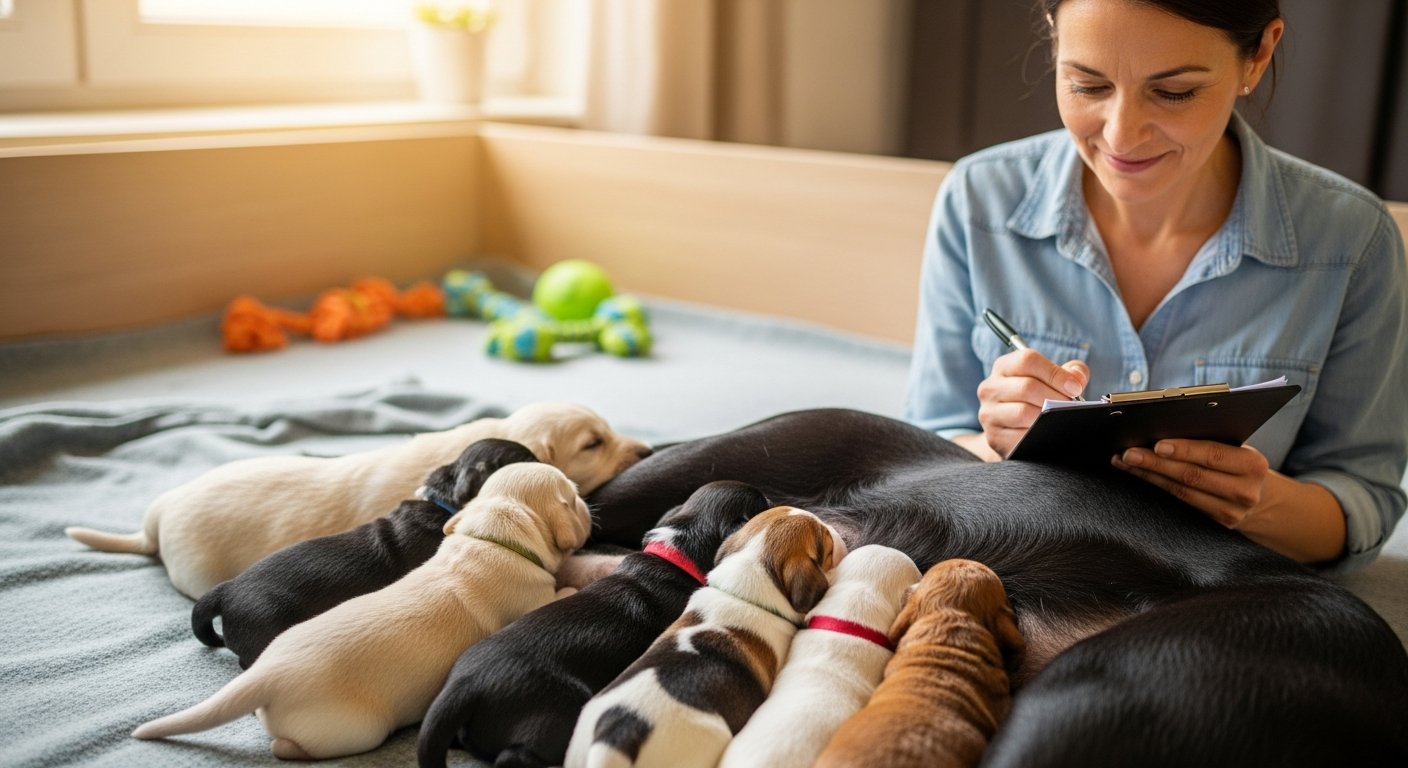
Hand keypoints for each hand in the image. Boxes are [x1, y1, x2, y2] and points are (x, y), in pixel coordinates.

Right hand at [976, 349, 1089, 456]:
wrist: (1014, 431)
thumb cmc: (1036, 400)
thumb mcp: (1050, 380)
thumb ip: (1070, 371)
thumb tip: (1077, 376)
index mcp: (1004, 367)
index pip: (1028, 360)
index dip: (1055, 373)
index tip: (1075, 387)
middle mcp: (990, 387)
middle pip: (1027, 386)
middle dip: (1056, 397)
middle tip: (1071, 406)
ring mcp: (989, 413)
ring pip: (1023, 412)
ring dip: (1047, 417)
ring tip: (1059, 418)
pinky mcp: (993, 436)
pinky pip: (1020, 436)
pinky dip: (1038, 434)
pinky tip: (1046, 432)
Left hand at [1112, 439, 1269, 527]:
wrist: (1265, 500)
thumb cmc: (1242, 464)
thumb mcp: (1239, 449)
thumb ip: (1214, 440)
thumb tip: (1167, 424)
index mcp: (1252, 465)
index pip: (1213, 455)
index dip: (1184, 450)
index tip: (1157, 444)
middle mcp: (1245, 491)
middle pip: (1192, 475)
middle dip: (1156, 463)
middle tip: (1128, 452)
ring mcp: (1231, 511)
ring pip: (1181, 490)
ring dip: (1148, 474)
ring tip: (1125, 461)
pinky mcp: (1218, 522)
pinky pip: (1181, 500)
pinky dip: (1157, 484)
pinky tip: (1139, 473)